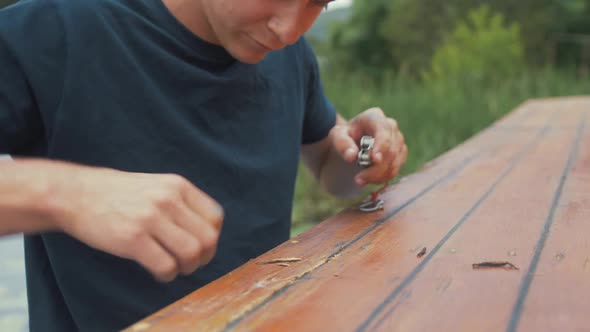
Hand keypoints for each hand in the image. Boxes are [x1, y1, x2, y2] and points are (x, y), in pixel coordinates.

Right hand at [51, 164, 223, 281]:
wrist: (76, 194)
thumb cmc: (119, 195)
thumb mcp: (157, 186)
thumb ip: (182, 204)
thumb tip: (208, 236)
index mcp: (178, 186)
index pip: (215, 217)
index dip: (211, 237)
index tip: (198, 246)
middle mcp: (168, 199)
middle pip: (208, 238)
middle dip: (203, 257)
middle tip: (188, 263)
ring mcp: (150, 218)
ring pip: (191, 253)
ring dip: (186, 268)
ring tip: (173, 267)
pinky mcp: (132, 238)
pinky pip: (166, 266)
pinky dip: (167, 275)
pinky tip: (157, 271)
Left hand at [331, 107, 407, 186]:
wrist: (352, 140)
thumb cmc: (345, 135)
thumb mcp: (337, 136)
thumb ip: (342, 144)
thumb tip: (351, 156)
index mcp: (374, 117)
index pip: (383, 131)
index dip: (382, 146)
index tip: (375, 160)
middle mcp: (390, 126)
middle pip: (390, 151)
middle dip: (375, 169)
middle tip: (358, 180)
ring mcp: (398, 139)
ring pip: (394, 162)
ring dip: (378, 176)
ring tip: (360, 181)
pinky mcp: (400, 153)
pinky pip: (395, 169)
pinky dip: (383, 177)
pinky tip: (369, 179)